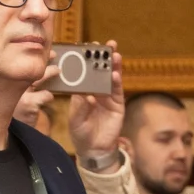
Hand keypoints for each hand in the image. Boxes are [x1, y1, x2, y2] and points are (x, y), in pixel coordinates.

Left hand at [67, 43, 125, 169]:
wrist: (93, 148)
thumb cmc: (81, 132)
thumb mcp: (76, 119)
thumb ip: (81, 107)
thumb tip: (86, 95)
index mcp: (82, 91)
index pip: (84, 73)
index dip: (85, 60)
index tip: (85, 47)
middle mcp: (96, 91)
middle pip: (99, 71)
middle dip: (103, 57)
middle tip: (105, 45)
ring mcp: (107, 96)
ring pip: (111, 77)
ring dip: (113, 65)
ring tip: (114, 54)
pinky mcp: (117, 104)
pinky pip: (117, 90)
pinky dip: (116, 82)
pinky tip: (115, 74)